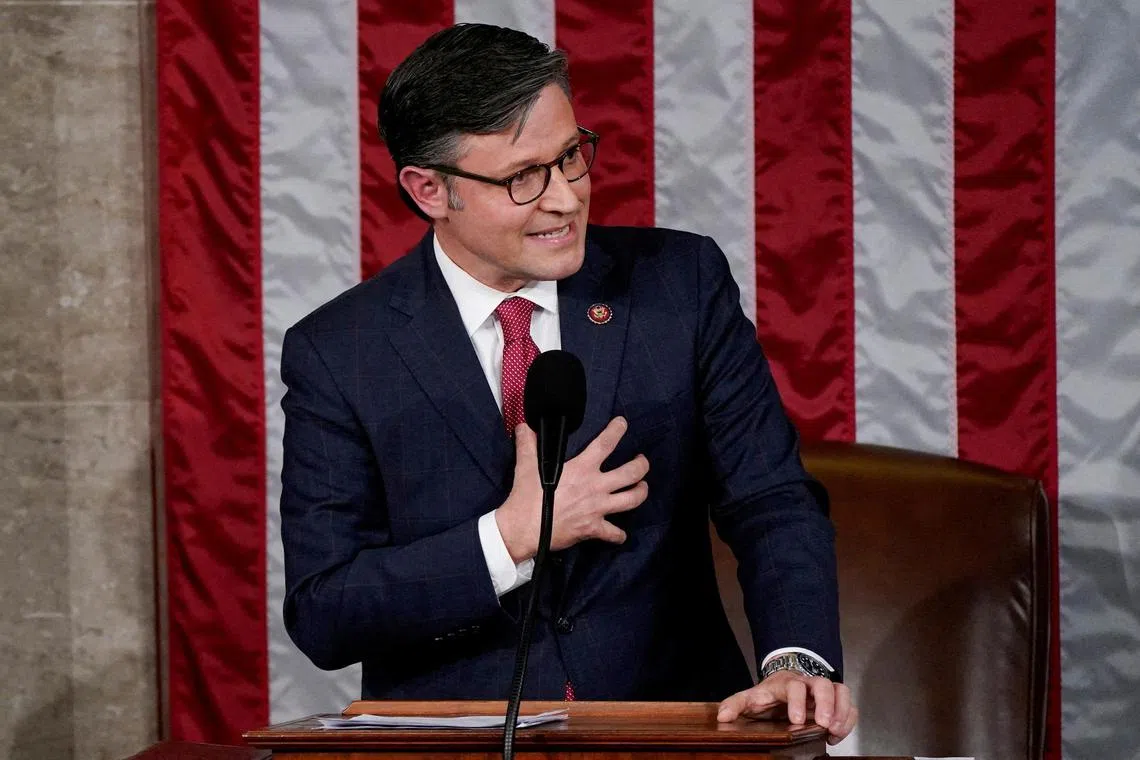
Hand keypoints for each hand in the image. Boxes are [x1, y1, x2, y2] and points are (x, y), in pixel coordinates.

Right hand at [496, 417, 648, 561]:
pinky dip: (619, 535)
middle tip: (642, 460)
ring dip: (641, 492)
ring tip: (642, 487)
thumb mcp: (526, 466)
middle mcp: (595, 487)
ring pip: (632, 500)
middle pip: (631, 473)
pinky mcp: (594, 529)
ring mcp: (598, 508)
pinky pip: (614, 534)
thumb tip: (523, 426)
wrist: (524, 529)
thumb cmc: (526, 498)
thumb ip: (527, 444)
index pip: (606, 444)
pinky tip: (620, 534)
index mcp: (582, 469)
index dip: (617, 430)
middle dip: (642, 465)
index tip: (623, 423)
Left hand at [716, 671, 856, 744]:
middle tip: (825, 724)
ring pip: (841, 690)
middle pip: (823, 684)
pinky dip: (848, 719)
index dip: (797, 701)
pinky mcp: (836, 701)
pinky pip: (849, 705)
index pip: (793, 685)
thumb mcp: (751, 698)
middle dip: (827, 704)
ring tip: (835, 730)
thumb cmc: (769, 694)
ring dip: (842, 710)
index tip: (797, 720)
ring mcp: (824, 691)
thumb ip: (735, 705)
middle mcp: (808, 684)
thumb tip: (721, 717)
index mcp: (786, 683)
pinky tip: (838, 735)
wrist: (784, 684)